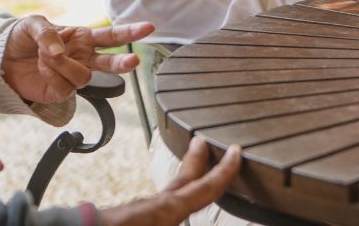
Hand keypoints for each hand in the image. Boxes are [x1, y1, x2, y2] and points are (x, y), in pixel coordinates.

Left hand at [1, 16, 155, 103]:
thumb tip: (60, 51)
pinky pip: (65, 87)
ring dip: (63, 65)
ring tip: (46, 58)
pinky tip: (42, 71)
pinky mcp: (59, 92)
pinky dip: (51, 76)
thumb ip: (49, 34)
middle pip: (111, 62)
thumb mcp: (33, 24)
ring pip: (84, 77)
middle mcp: (82, 58)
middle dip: (123, 63)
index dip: (131, 32)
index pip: (111, 36)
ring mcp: (72, 76)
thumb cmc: (20, 37)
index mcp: (82, 38)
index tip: (149, 27)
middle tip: (134, 62)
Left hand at [100, 139, 241, 225]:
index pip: (203, 188)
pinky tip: (159, 212)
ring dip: (181, 186)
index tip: (236, 152)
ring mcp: (136, 211)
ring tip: (188, 184)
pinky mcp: (122, 220)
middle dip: (196, 162)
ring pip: (165, 197)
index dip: (223, 172)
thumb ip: (173, 209)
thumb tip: (178, 204)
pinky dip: (164, 204)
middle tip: (203, 141)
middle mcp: (153, 207)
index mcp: (166, 211)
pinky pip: (151, 209)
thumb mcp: (158, 220)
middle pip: (183, 181)